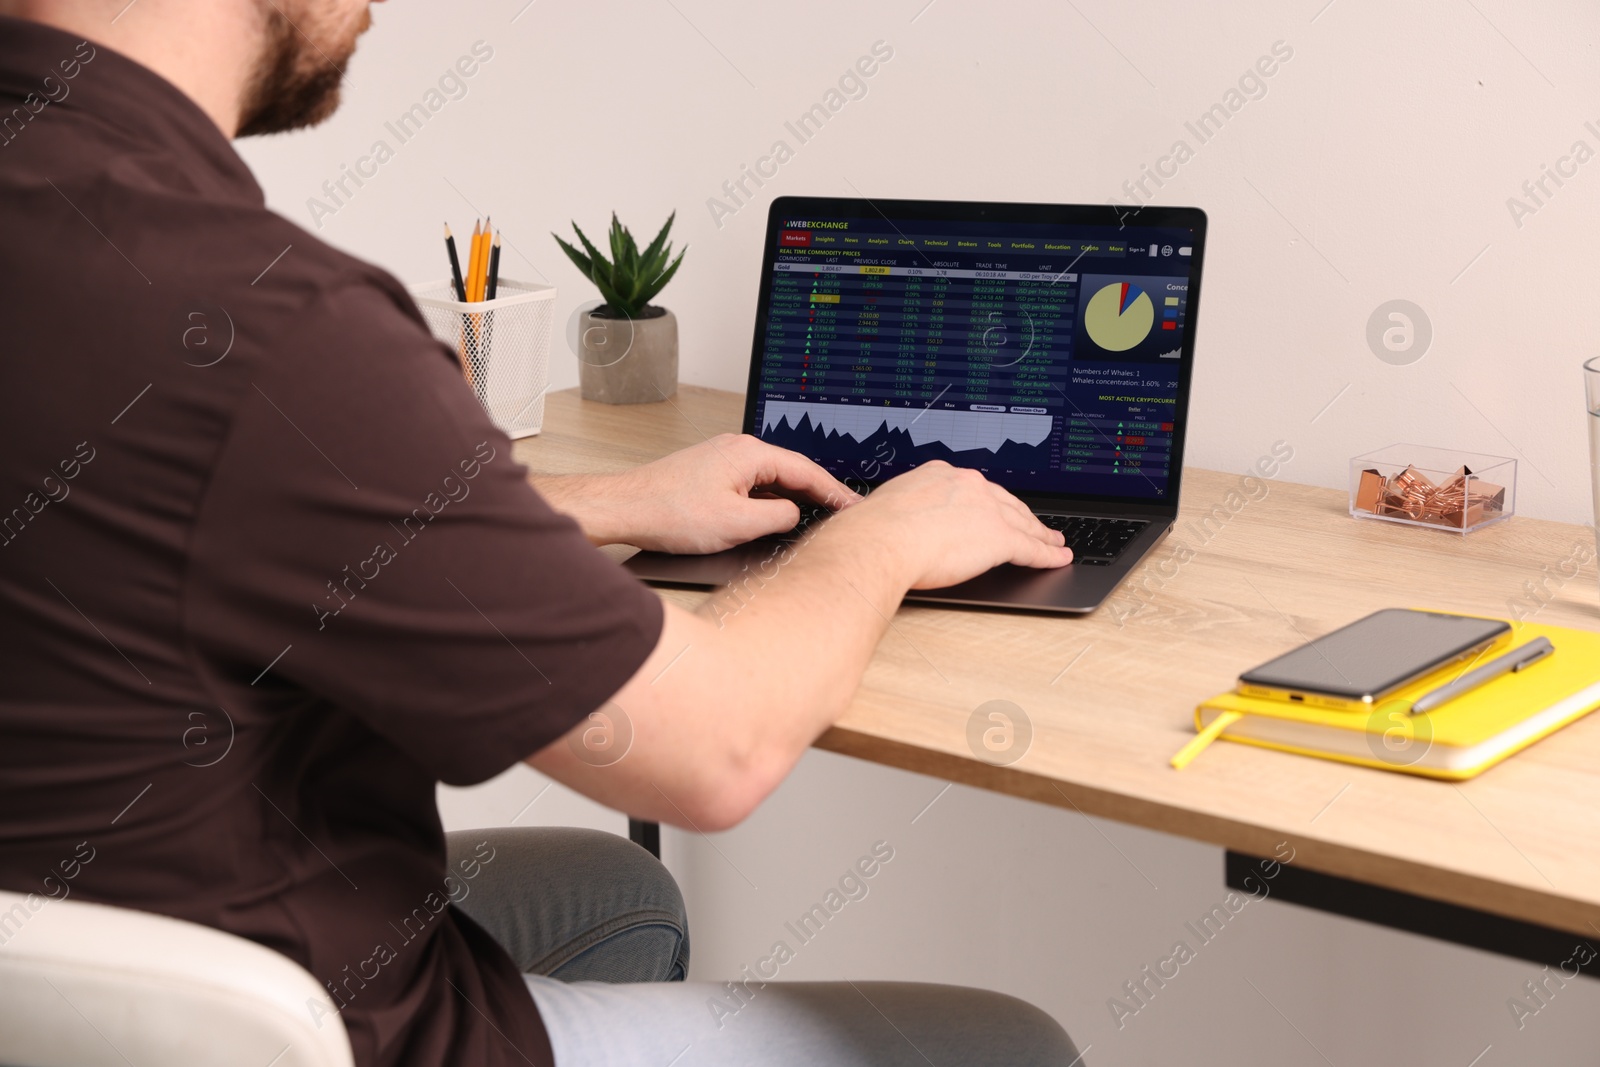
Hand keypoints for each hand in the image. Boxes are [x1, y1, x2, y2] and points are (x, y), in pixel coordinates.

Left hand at [617, 434, 860, 553]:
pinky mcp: (711, 474)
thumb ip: (777, 518)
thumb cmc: (669, 512)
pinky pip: (751, 485)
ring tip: (817, 517)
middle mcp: (738, 449)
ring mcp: (723, 460)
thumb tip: (792, 515)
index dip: (834, 492)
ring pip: (770, 479)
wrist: (626, 508)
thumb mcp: (737, 524)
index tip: (854, 507)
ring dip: (792, 497)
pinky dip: (769, 500)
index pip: (806, 471)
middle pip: (791, 471)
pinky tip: (775, 517)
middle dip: (819, 493)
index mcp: (749, 453)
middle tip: (844, 513)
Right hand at [826, 461, 1071, 589]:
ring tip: (1053, 542)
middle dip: (1022, 516)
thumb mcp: (891, 507)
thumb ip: (906, 511)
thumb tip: (901, 524)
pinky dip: (1048, 554)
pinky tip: (1058, 558)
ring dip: (1041, 534)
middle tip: (1035, 526)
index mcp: (941, 474)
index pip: (976, 489)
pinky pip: (1031, 548)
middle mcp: (969, 485)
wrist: (881, 541)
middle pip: (1006, 503)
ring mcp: (987, 510)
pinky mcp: (999, 538)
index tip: (995, 509)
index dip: (990, 503)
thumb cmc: (874, 530)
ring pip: (1023, 524)